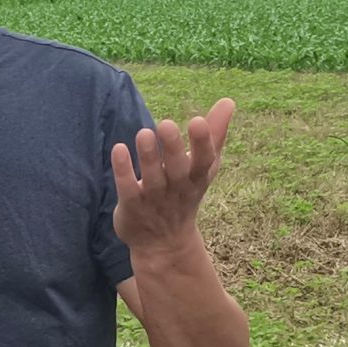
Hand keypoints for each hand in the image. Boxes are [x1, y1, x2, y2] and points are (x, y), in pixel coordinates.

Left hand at [112, 99, 234, 256]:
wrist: (164, 244)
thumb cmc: (185, 194)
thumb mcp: (203, 167)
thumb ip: (214, 134)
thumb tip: (228, 101)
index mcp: (197, 177)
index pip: (204, 161)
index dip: (202, 143)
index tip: (198, 120)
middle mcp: (177, 189)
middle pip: (177, 169)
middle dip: (173, 148)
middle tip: (165, 124)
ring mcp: (154, 200)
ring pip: (152, 178)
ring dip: (147, 156)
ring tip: (143, 133)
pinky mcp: (132, 206)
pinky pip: (127, 188)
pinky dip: (123, 171)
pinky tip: (119, 149)